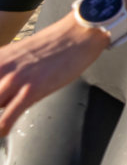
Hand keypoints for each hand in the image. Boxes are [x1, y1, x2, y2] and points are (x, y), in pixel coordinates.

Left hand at [0, 15, 108, 134]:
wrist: (80, 33)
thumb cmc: (55, 44)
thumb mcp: (20, 55)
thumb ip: (5, 74)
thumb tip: (3, 96)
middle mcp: (0, 68)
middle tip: (5, 104)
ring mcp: (15, 79)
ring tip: (2, 123)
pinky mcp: (32, 89)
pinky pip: (7, 118)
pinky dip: (2, 128)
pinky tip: (3, 131)